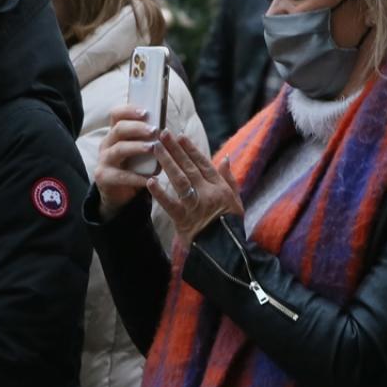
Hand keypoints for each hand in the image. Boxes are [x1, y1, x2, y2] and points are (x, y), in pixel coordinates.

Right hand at [94, 105, 159, 219]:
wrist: (120, 194)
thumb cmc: (134, 168)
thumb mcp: (140, 152)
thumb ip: (148, 141)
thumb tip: (167, 132)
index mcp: (115, 134)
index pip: (116, 114)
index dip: (129, 111)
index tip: (146, 112)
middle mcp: (107, 144)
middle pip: (118, 129)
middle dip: (137, 128)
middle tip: (154, 130)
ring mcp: (103, 160)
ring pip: (118, 149)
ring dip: (137, 147)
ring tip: (152, 148)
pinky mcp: (104, 177)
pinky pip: (121, 175)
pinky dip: (137, 177)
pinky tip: (150, 178)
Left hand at [146, 130, 242, 244]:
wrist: (226, 252)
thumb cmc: (230, 226)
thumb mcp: (236, 201)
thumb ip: (230, 179)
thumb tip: (225, 158)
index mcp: (219, 188)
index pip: (204, 163)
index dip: (191, 149)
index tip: (180, 136)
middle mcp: (208, 193)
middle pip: (189, 167)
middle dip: (175, 149)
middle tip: (162, 134)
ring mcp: (195, 206)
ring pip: (180, 180)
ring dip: (167, 162)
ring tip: (155, 149)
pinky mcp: (184, 220)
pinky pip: (170, 204)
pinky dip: (160, 193)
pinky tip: (150, 181)